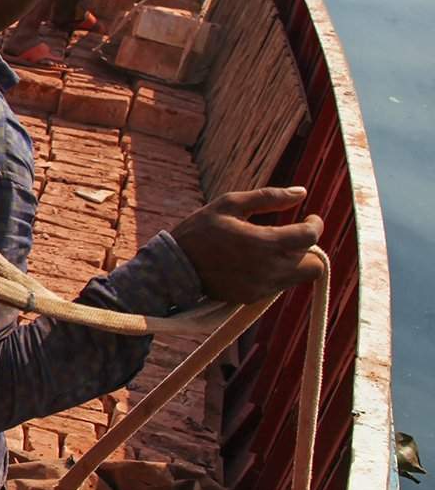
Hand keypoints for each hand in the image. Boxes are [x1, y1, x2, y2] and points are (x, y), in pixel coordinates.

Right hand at [170, 187, 323, 304]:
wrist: (173, 267)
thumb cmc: (199, 230)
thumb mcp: (229, 204)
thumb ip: (268, 197)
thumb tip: (302, 192)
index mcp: (266, 242)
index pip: (310, 237)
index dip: (316, 224)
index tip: (311, 217)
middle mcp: (269, 269)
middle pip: (314, 265)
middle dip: (308, 248)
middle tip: (292, 236)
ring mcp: (262, 287)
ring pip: (299, 277)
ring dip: (294, 261)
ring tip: (273, 249)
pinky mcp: (252, 297)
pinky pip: (278, 286)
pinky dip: (276, 273)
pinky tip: (256, 262)